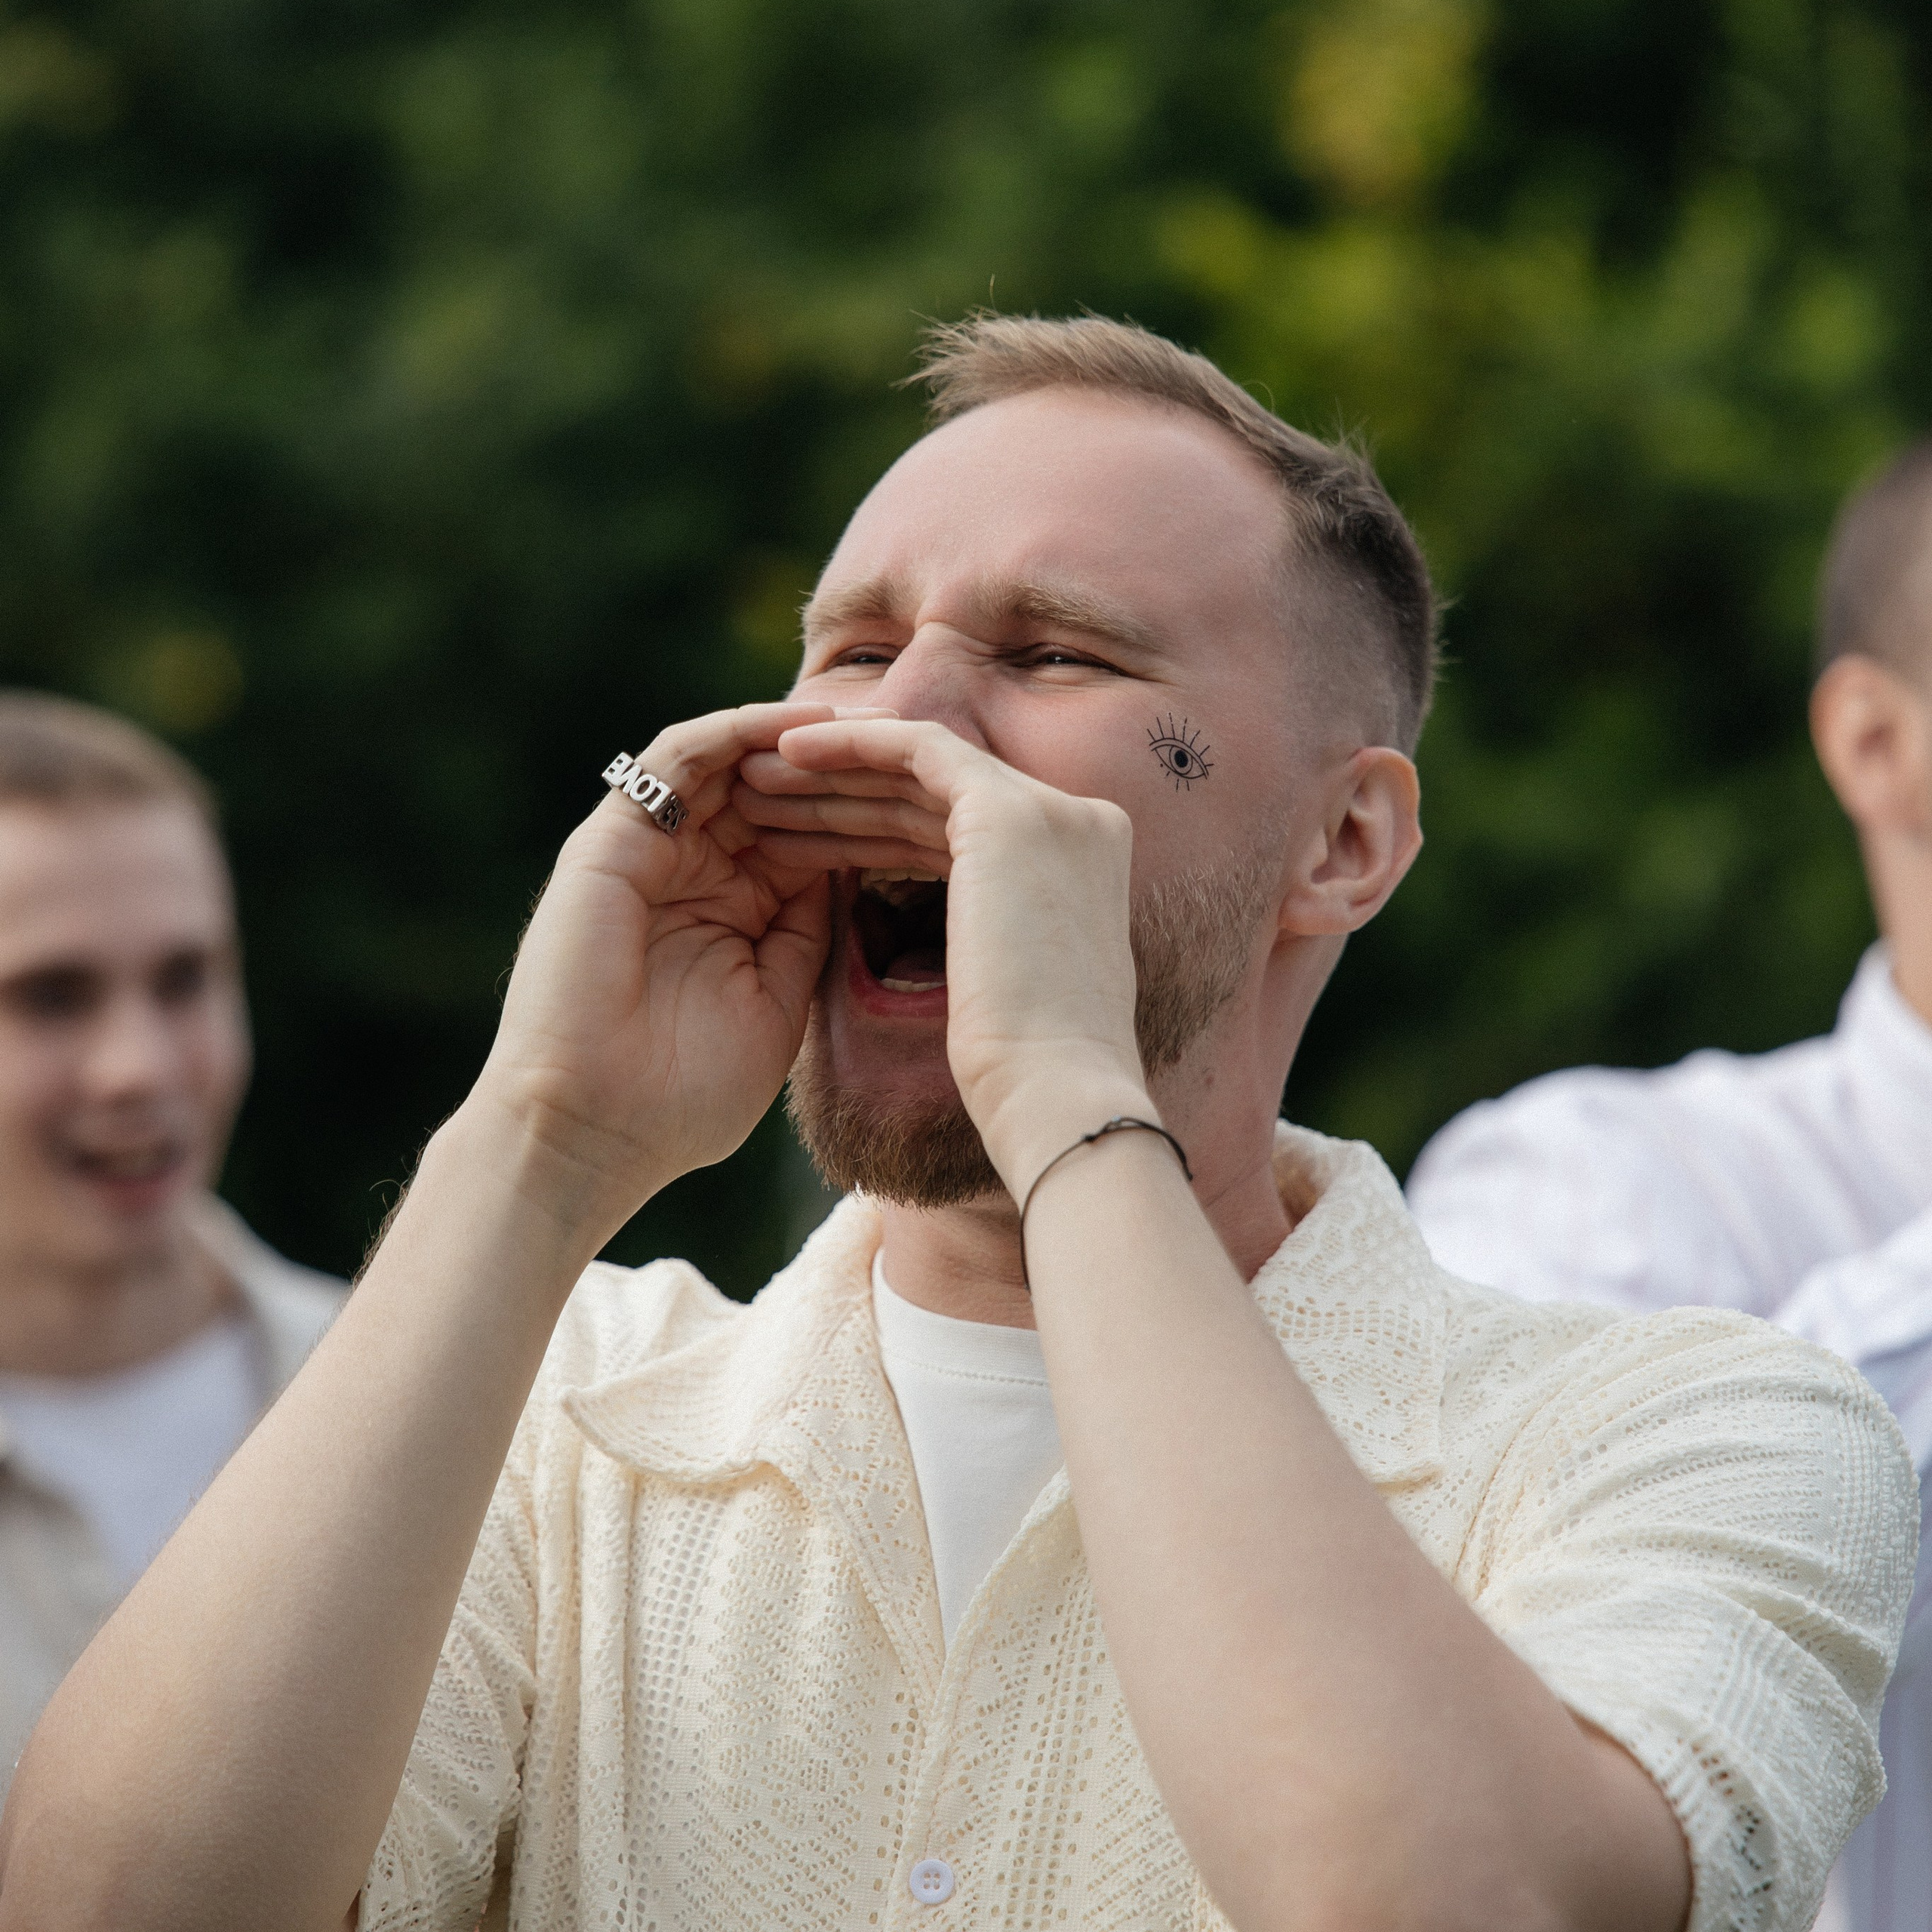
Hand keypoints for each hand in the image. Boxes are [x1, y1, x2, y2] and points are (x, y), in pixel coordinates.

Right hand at [469, 701, 894, 1239]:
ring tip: (869, 716)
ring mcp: (651, 850)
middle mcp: (694, 869)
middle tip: (920, 729)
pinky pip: (678, 758)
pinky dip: (738, 731)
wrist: (595, 1132)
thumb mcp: (780, 999)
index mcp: (736, 910)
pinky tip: (799, 722)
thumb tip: (862, 863)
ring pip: (730, 758)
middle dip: (846, 758)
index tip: (946, 794)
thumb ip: (811, 927)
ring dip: (797, 731)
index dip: (872, 807)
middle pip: (776, 784)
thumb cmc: (684, 1096)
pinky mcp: (611, 839)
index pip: (809, 831)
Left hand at [734, 718, 1153, 1193]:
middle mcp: (1080, 822)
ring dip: (832, 768)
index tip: (806, 833)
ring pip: (921, 766)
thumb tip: (955, 932)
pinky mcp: (1012, 811)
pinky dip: (851, 745)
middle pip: (937, 791)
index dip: (877, 818)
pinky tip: (789, 754)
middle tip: (763, 793)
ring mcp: (1053, 810)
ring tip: (753, 779)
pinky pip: (917, 748)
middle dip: (845, 788)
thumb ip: (988, 930)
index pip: (961, 822)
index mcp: (1083, 863)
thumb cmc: (1020, 1074)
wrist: (1054, 1096)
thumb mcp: (1006, 980)